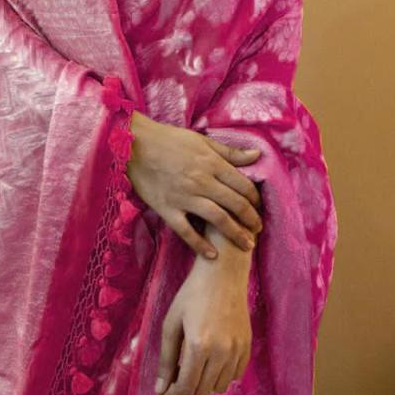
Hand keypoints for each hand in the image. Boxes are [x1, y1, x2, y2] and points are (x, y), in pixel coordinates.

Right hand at [126, 110, 262, 258]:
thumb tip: (257, 156)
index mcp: (211, 163)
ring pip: (218, 219)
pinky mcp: (168, 209)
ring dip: (236, 234)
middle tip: (258, 229)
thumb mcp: (202, 141)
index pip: (243, 185)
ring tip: (247, 245)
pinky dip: (200, 245)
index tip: (259, 207)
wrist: (135, 145)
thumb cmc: (169, 139)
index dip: (255, 199)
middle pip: (235, 204)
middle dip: (251, 219)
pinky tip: (212, 254)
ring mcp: (185, 197)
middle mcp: (202, 181)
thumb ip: (230, 152)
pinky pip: (187, 232)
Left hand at [154, 239, 252, 394]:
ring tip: (194, 363)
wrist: (223, 274)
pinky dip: (221, 375)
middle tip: (177, 371)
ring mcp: (237, 350)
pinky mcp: (247, 346)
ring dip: (204, 382)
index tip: (163, 393)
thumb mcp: (172, 323)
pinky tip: (211, 360)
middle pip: (202, 391)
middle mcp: (221, 352)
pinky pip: (235, 376)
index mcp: (199, 346)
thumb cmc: (192, 295)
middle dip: (186, 387)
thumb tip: (161, 389)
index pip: (186, 387)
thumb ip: (166, 359)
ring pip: (219, 387)